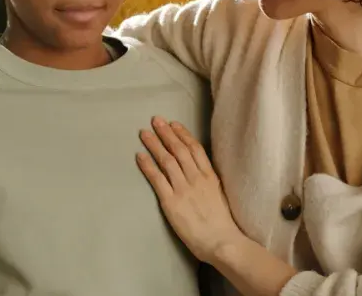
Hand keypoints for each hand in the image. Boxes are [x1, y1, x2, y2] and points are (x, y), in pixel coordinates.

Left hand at [136, 116, 244, 263]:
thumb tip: (200, 172)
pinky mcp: (171, 202)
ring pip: (166, 160)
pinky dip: (147, 165)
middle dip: (166, 133)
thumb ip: (209, 182)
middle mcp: (196, 178)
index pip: (195, 148)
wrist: (221, 241)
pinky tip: (140, 156)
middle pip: (179, 150)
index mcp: (210, 176)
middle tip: (155, 120)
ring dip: (154, 144)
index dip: (182, 134)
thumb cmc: (222, 223)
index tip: (173, 124)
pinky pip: (157, 179)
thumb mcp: (219, 195)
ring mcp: (183, 189)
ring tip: (144, 133)